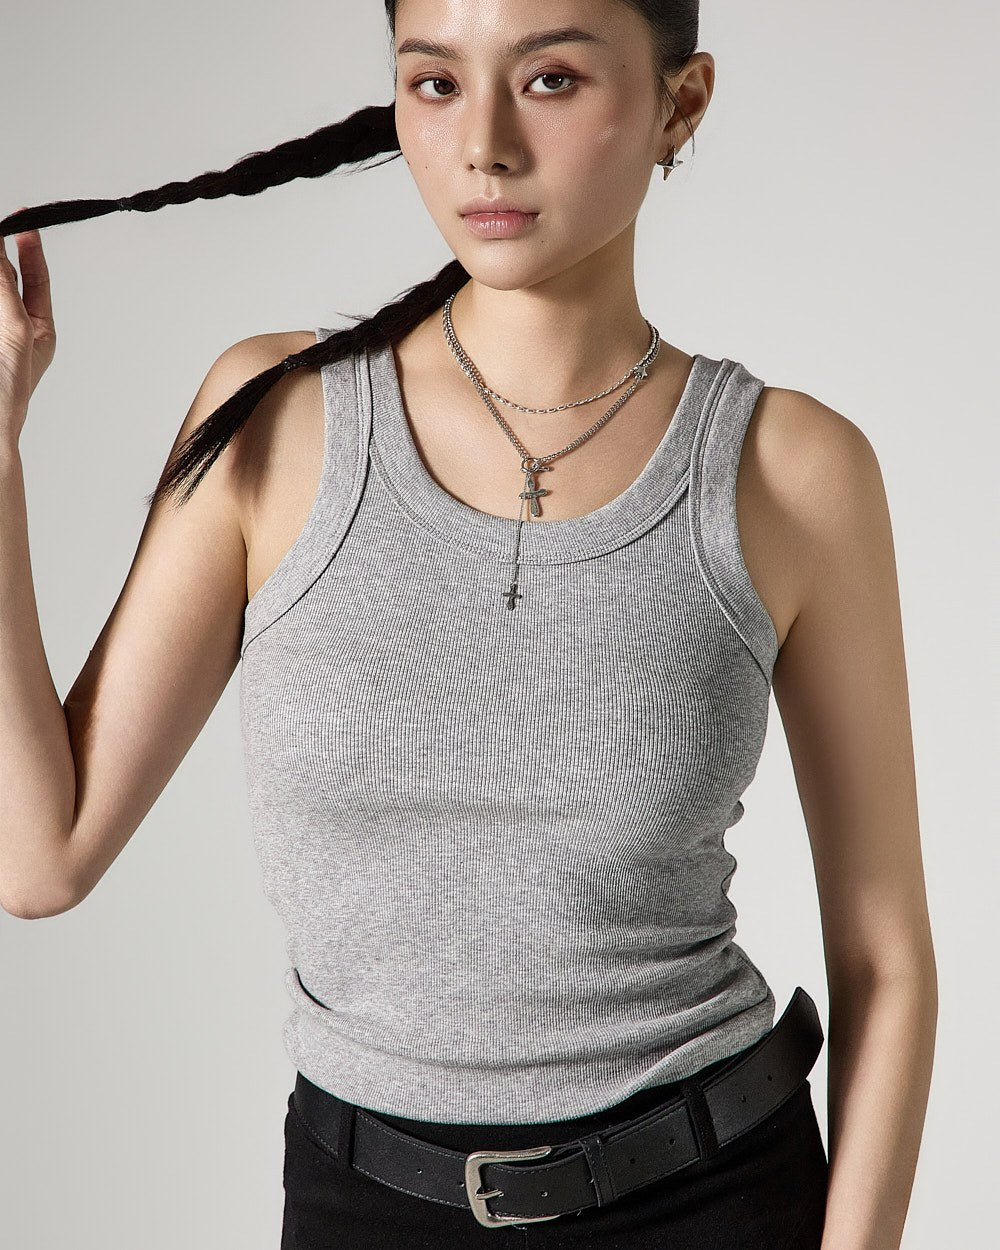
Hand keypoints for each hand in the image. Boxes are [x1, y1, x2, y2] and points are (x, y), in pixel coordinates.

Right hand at [0, 210, 55, 444]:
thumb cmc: (8, 392)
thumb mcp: (15, 330)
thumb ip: (6, 289)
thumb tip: (0, 251)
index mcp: (39, 329)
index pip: (37, 278)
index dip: (28, 247)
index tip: (22, 218)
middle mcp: (14, 327)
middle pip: (6, 279)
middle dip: (0, 256)